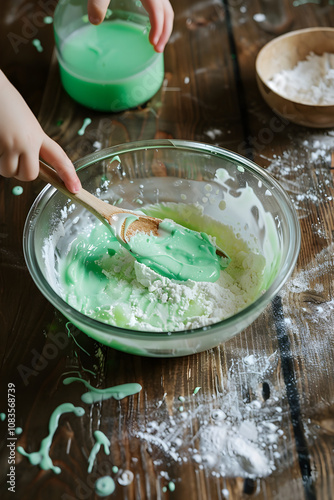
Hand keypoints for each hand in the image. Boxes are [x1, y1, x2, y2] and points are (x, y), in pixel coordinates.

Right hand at [0, 71, 80, 192]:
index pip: (58, 157)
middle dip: (19, 172)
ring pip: (8, 172)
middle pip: (29, 175)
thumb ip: (29, 140)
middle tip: (11, 158)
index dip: (68, 174)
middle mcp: (27, 142)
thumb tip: (26, 160)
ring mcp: (10, 144)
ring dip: (2, 164)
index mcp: (37, 134)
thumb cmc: (3, 101)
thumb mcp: (24, 121)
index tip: (76, 189)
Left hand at [87, 0, 173, 52]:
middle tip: (157, 49)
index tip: (152, 44)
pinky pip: (158, 1)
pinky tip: (148, 22)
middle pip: (167, 11)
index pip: (158, 11)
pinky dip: (157, 15)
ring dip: (163, 25)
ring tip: (155, 40)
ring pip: (165, 6)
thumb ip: (97, 2)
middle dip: (164, 32)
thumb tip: (94, 22)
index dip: (157, 29)